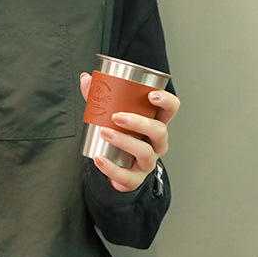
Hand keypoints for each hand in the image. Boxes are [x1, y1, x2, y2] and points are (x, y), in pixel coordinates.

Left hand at [80, 72, 179, 191]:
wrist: (115, 171)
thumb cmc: (120, 139)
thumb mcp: (112, 118)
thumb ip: (99, 98)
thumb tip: (86, 78)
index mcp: (156, 124)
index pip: (171, 109)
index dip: (166, 101)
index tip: (150, 95)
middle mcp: (157, 143)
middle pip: (159, 130)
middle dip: (140, 122)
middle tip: (116, 116)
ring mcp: (148, 162)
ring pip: (144, 152)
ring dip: (124, 141)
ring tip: (104, 132)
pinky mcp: (134, 179)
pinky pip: (125, 175)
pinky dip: (110, 168)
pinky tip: (98, 159)